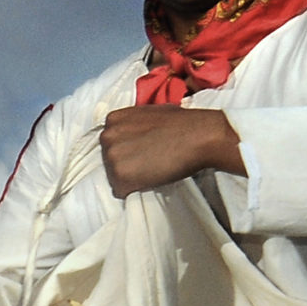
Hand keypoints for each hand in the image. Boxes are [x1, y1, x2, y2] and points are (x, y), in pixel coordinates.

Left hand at [100, 105, 243, 196]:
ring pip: (113, 177)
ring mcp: (111, 157)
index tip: (143, 152)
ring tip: (154, 170)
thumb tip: (134, 134)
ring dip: (131, 178)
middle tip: (151, 162)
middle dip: (127, 165)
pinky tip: (151, 180)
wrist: (199, 136)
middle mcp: (107, 136)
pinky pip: (121, 191)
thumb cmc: (183, 124)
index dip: (128, 151)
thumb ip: (133, 124)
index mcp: (113, 119)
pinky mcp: (120, 176)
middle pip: (109, 161)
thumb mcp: (150, 113)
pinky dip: (134, 190)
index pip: (111, 143)